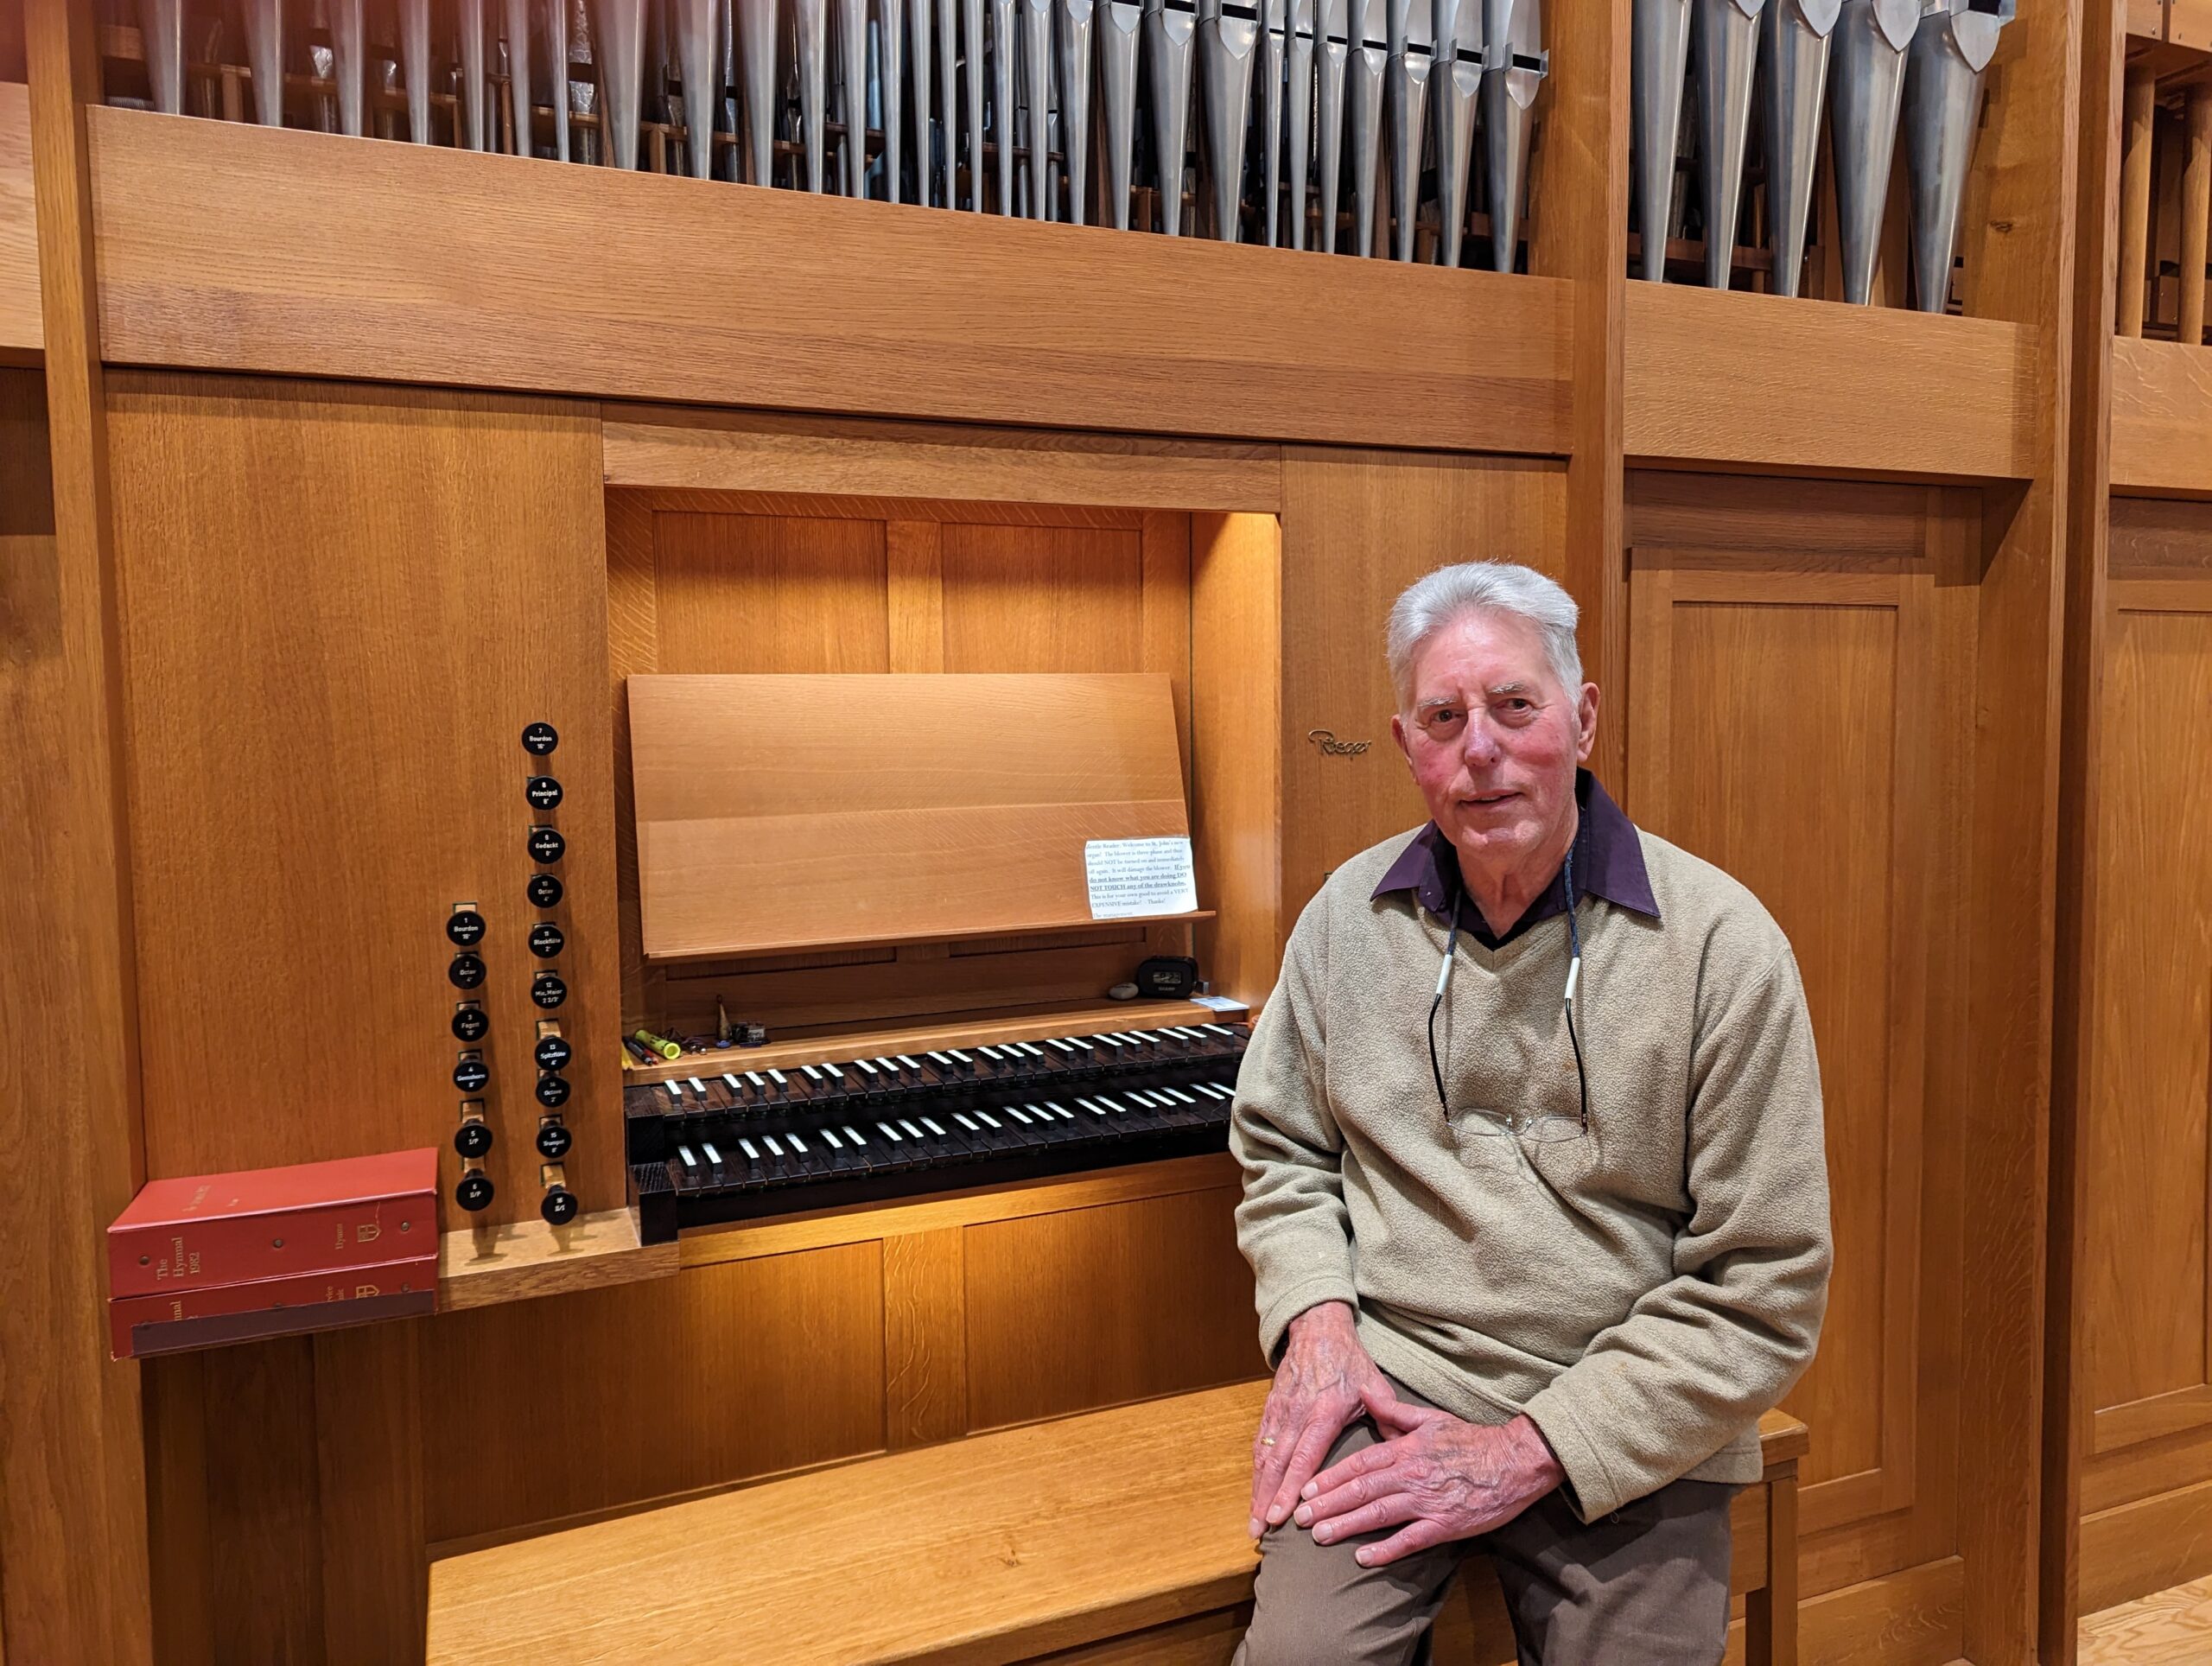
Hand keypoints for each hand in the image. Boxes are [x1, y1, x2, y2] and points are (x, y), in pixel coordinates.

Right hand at [1248, 1301, 1396, 1539]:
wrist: (1318, 1329)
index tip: (1281, 1515)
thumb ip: (1389, 1419)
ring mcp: (1280, 1411)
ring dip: (1257, 1489)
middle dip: (1267, 1499)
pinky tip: (1255, 1490)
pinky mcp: (1270, 1407)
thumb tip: (1405, 1452)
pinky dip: (1256, 1470)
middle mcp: (1297, 1414)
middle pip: (1278, 1464)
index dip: (1290, 1488)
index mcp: (1324, 1412)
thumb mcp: (1376, 1386)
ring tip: (1254, 1520)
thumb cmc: (1351, 1361)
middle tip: (1261, 1531)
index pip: (1304, 1458)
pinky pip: (1260, 1443)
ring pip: (1265, 1456)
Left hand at [1293, 1392, 1563, 1567]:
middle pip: (1361, 1490)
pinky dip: (1385, 1549)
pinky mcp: (1445, 1525)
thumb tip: (1361, 1391)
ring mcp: (1427, 1501)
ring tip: (1319, 1536)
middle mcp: (1411, 1475)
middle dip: (1327, 1504)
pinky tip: (1363, 1557)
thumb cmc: (1471, 1441)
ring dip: (1346, 1526)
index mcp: (1406, 1449)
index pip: (1359, 1464)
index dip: (1330, 1477)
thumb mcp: (1430, 1418)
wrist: (1514, 1462)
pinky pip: (1410, 1540)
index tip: (1307, 1488)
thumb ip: (1392, 1410)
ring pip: (1378, 1514)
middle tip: (1301, 1518)